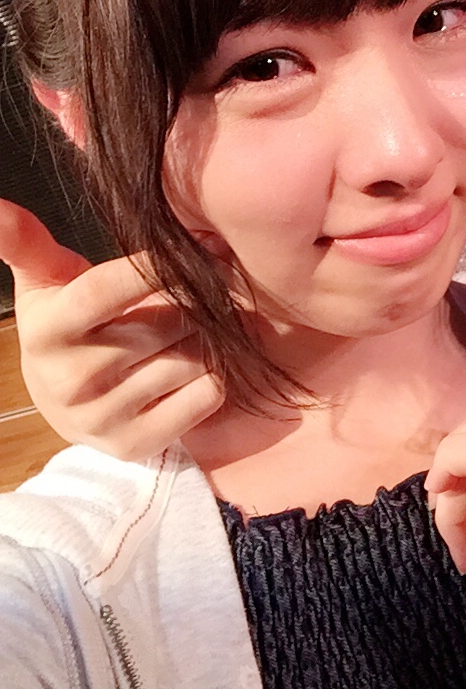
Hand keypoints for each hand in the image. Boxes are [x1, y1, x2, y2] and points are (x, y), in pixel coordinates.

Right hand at [0, 198, 222, 459]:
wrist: (62, 401)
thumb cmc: (65, 323)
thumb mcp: (43, 282)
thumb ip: (27, 242)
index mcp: (47, 331)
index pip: (105, 291)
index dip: (155, 267)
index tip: (199, 246)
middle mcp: (69, 380)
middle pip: (163, 325)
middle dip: (196, 299)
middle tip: (211, 284)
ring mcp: (101, 419)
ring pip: (191, 360)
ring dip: (208, 337)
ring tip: (201, 325)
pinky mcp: (133, 445)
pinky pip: (205, 397)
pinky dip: (214, 375)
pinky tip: (197, 365)